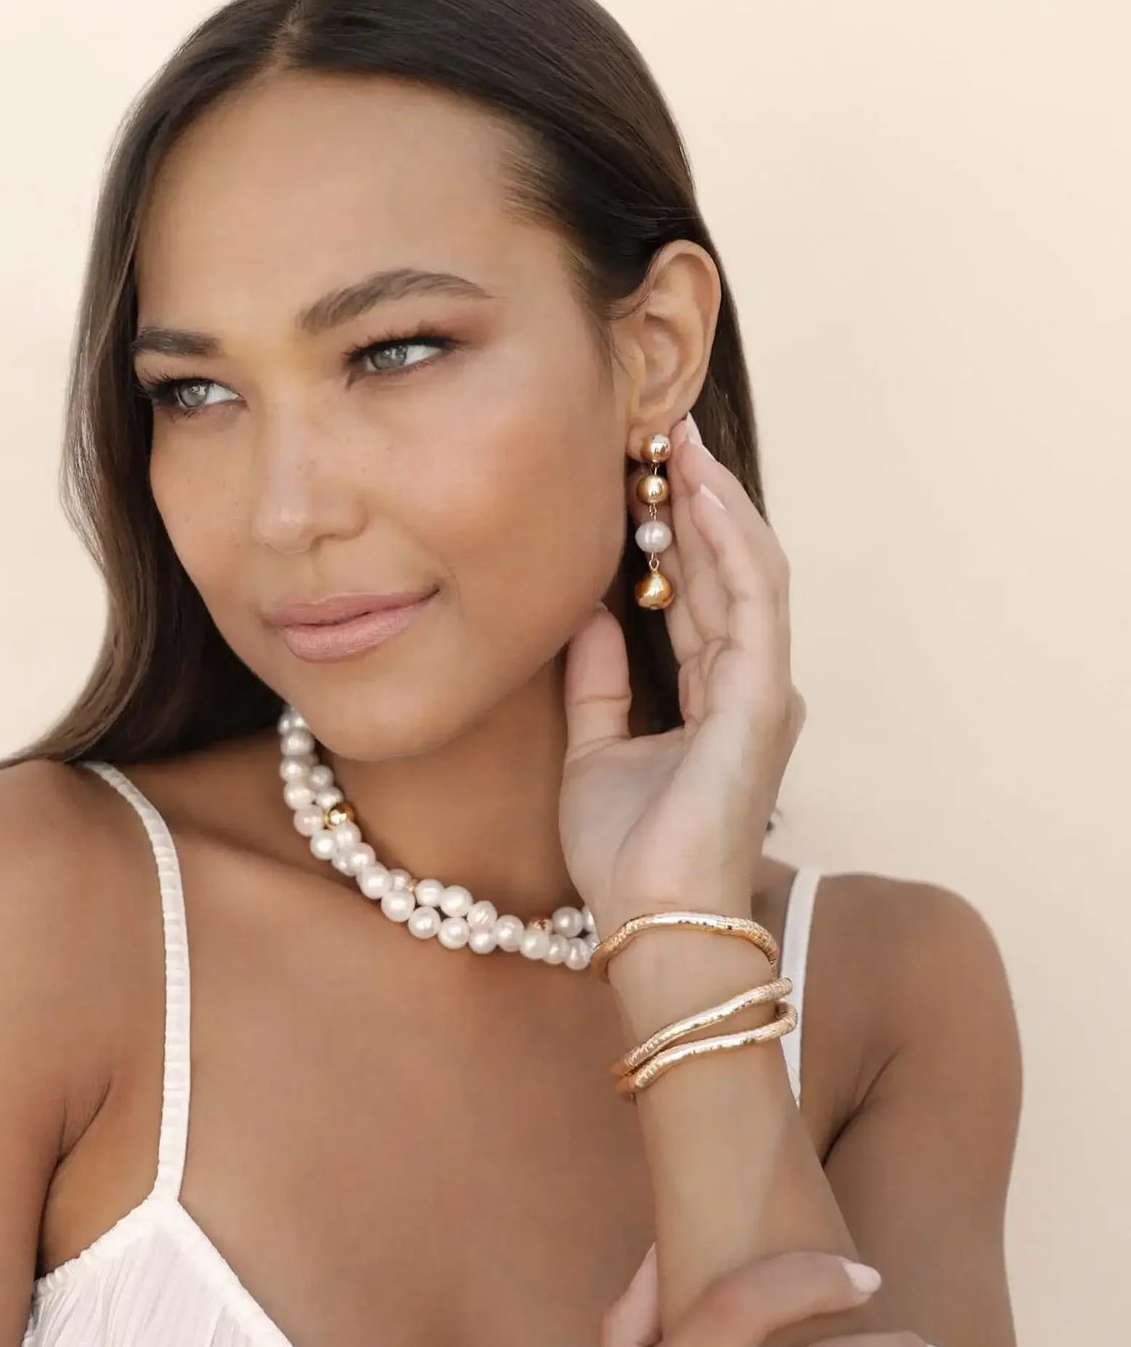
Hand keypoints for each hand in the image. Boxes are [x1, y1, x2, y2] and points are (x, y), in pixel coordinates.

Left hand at [559, 413, 805, 930]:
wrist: (648, 917)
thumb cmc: (625, 856)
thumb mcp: (591, 750)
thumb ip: (596, 680)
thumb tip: (585, 611)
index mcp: (712, 700)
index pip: (694, 595)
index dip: (667, 532)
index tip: (632, 472)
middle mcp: (746, 686)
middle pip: (721, 570)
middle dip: (691, 497)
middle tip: (656, 429)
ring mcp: (761, 687)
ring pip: (744, 568)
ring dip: (713, 500)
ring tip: (677, 437)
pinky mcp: (762, 694)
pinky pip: (752, 596)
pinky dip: (727, 536)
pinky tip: (698, 488)